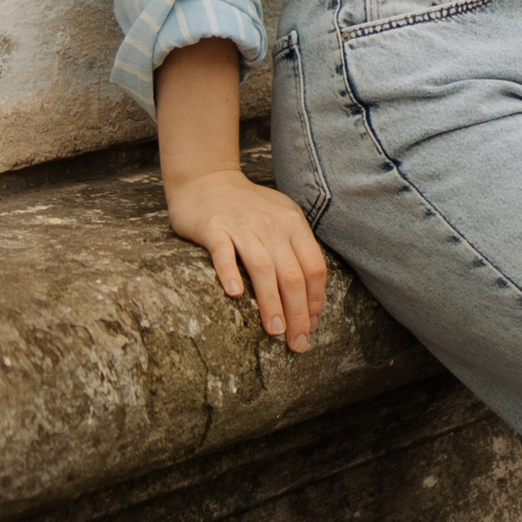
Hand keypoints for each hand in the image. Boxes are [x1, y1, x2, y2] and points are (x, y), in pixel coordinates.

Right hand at [164, 167, 328, 353]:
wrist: (206, 179)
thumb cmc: (247, 208)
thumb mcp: (280, 219)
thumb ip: (295, 250)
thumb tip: (308, 299)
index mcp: (293, 224)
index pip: (314, 267)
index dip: (316, 300)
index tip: (312, 326)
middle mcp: (271, 225)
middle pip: (292, 274)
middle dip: (298, 312)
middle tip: (298, 343)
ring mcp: (242, 226)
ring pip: (263, 268)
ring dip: (272, 302)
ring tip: (275, 331)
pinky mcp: (213, 228)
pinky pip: (224, 253)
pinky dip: (230, 274)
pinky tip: (236, 295)